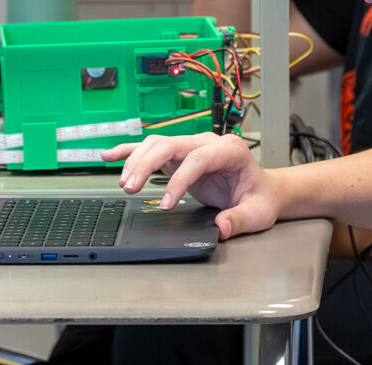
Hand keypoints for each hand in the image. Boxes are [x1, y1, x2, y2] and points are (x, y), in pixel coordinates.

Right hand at [101, 132, 279, 240]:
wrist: (261, 189)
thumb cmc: (260, 198)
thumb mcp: (258, 213)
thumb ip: (240, 220)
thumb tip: (221, 228)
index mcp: (230, 151)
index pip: (198, 159)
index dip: (179, 180)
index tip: (165, 204)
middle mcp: (208, 143)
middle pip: (171, 144)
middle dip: (147, 164)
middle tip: (131, 189)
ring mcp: (192, 147)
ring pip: (158, 144)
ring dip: (137, 160)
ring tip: (125, 184)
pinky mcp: (180, 156)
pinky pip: (152, 149)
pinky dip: (130, 152)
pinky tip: (109, 156)